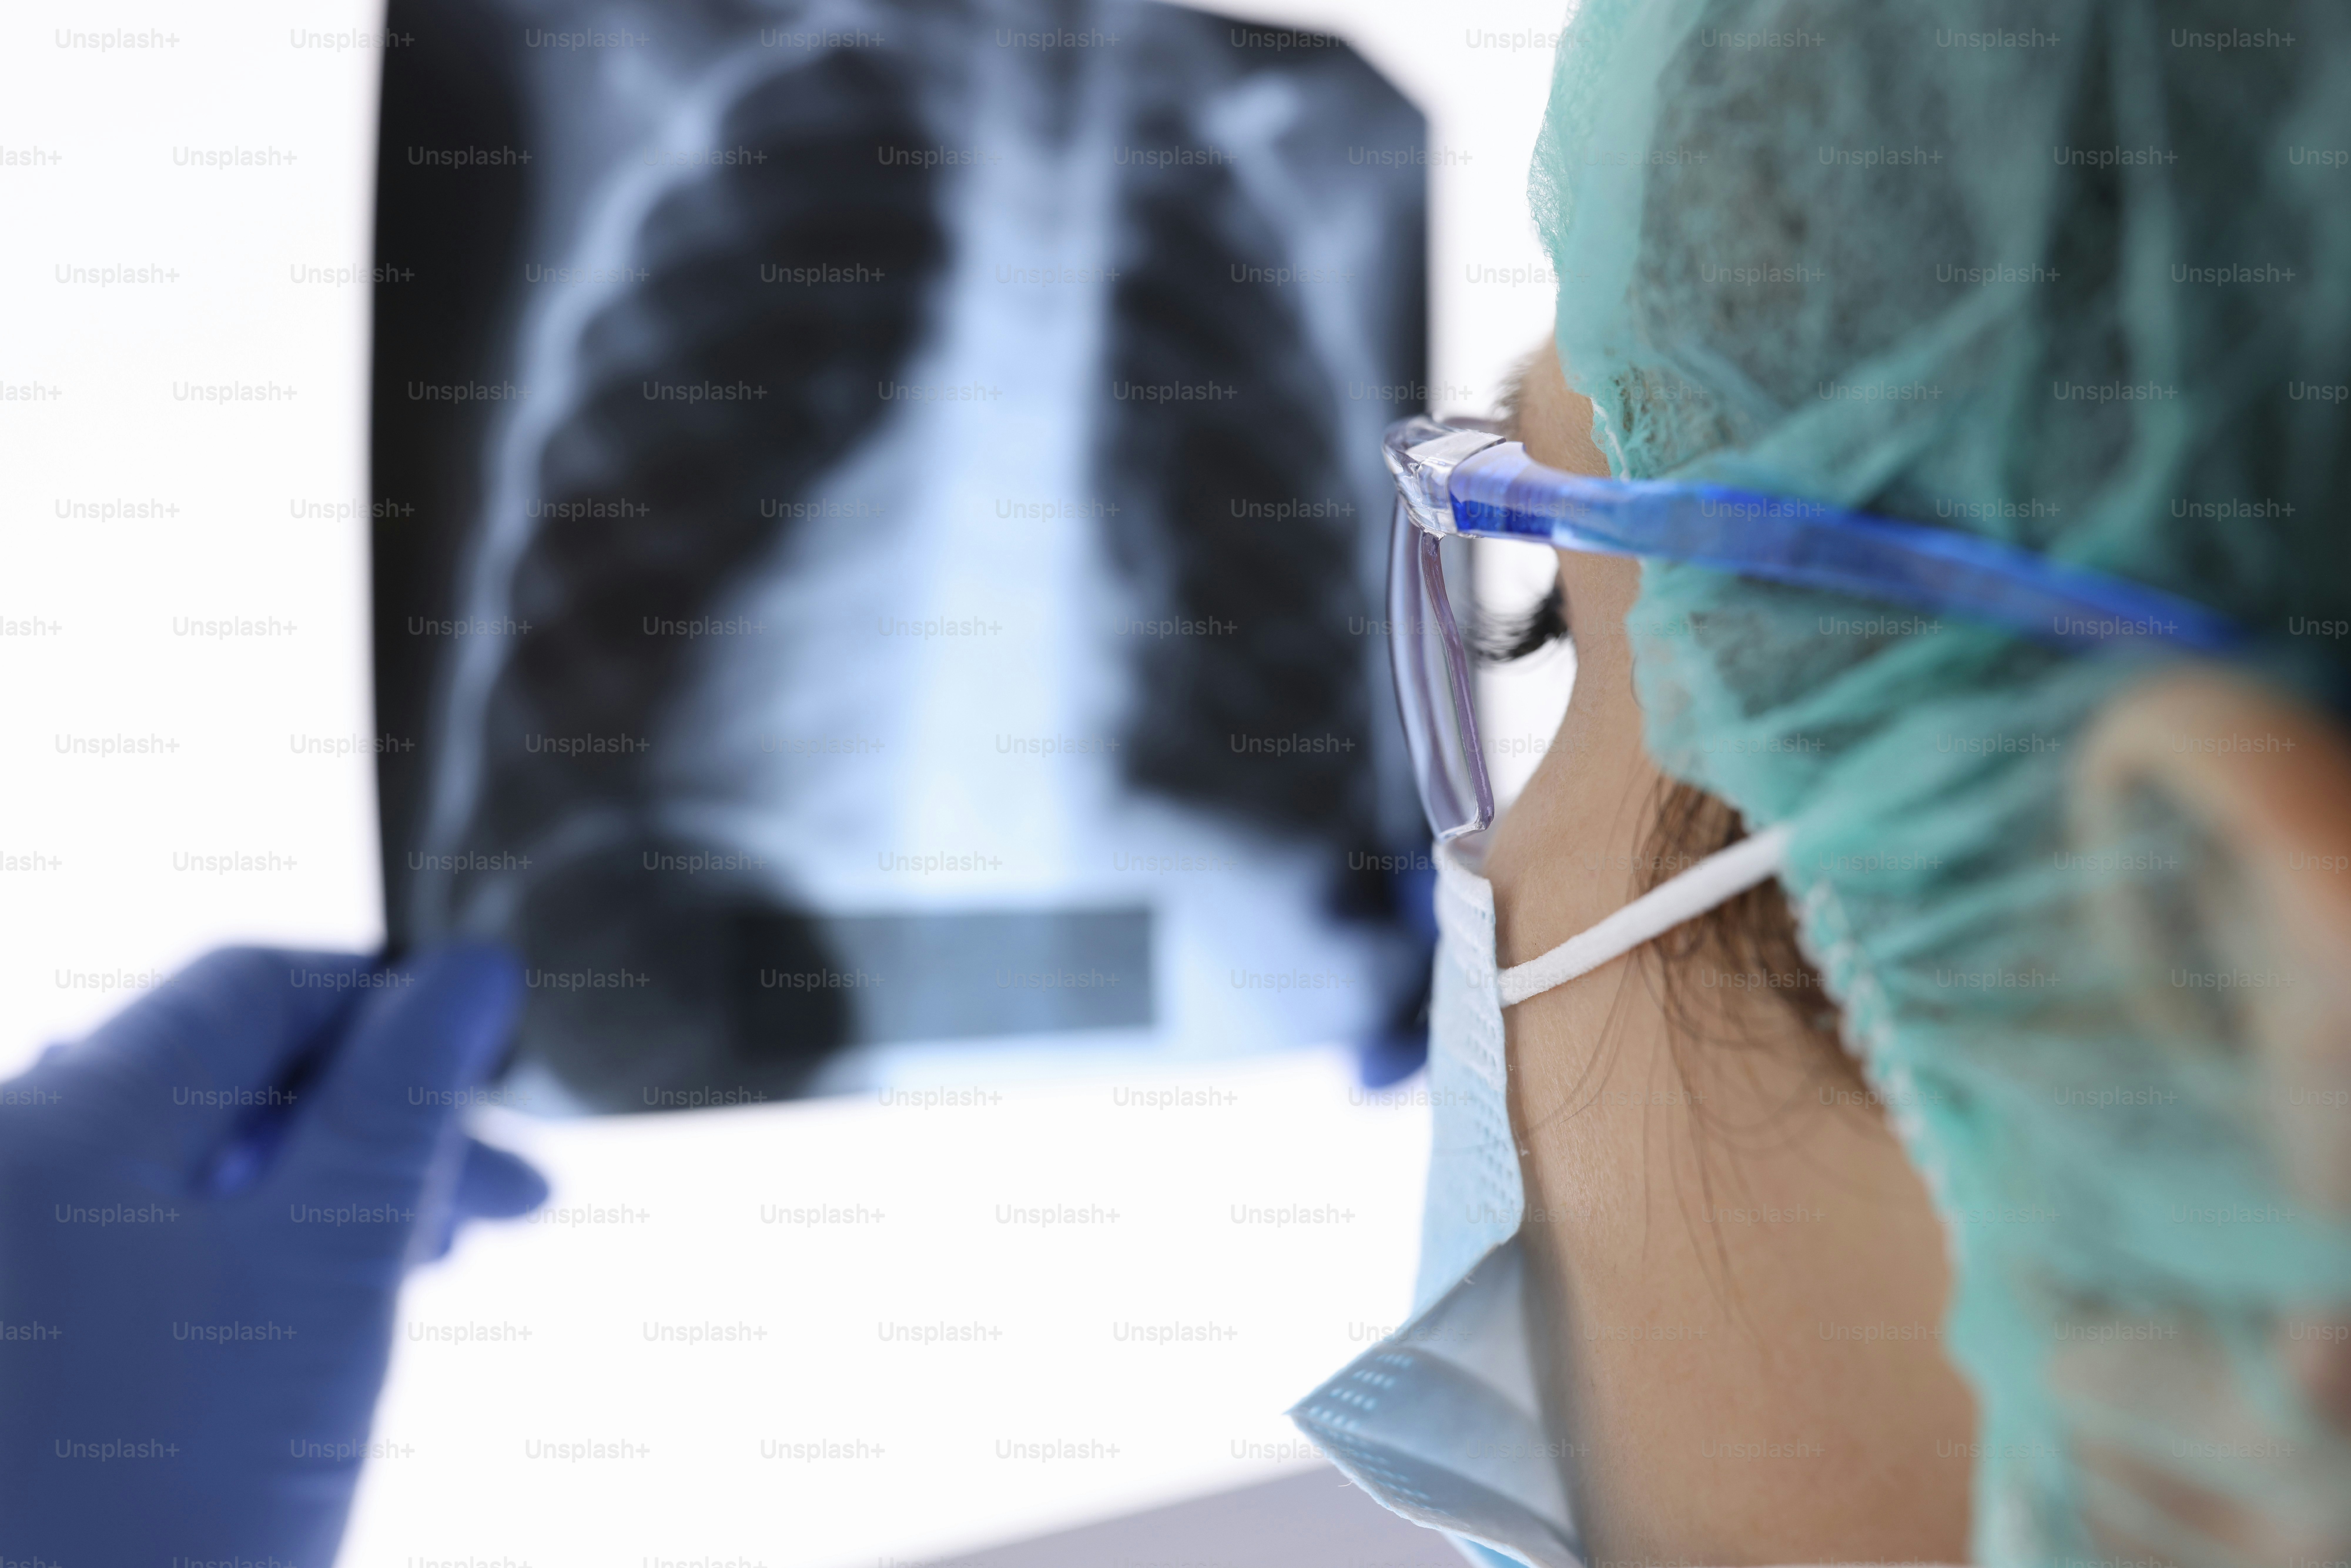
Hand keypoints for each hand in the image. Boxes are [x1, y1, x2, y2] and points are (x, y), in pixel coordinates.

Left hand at [0, 945, 545, 1565]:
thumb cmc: (177, 1510)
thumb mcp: (328, 1274)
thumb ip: (401, 1103)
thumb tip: (470, 971)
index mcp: (53, 1123)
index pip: (256, 987)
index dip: (398, 1005)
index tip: (502, 1067)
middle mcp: (0, 1166)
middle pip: (226, 1077)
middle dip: (383, 1122)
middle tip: (510, 1197)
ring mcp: (4, 1256)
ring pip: (195, 1162)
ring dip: (331, 1190)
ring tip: (430, 1256)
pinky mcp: (19, 1336)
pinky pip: (147, 1238)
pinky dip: (256, 1249)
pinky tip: (328, 1299)